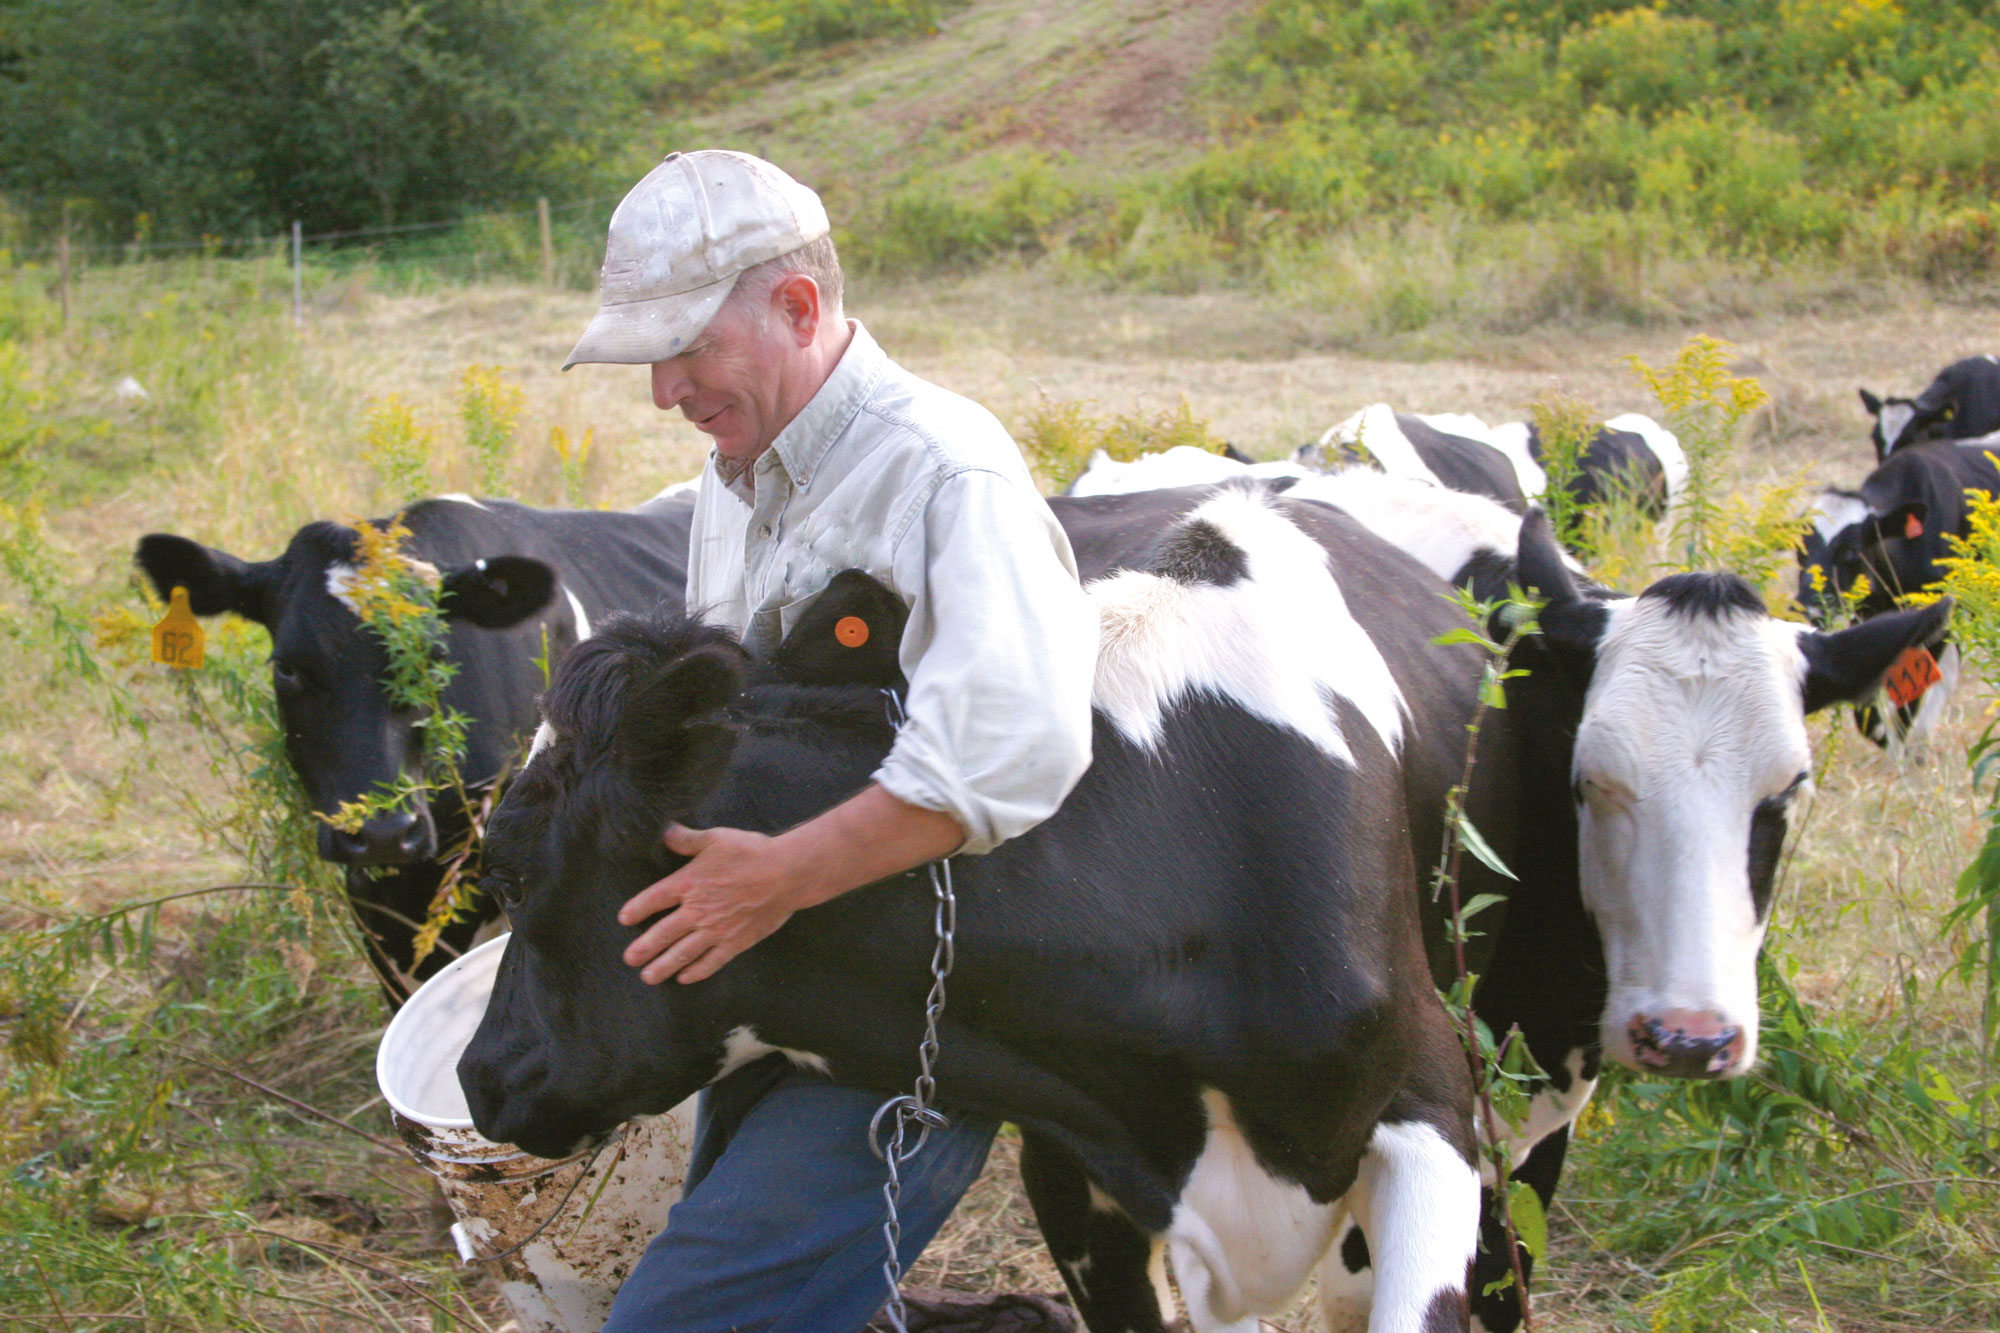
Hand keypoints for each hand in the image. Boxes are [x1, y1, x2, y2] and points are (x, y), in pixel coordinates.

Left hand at [618, 824, 815, 984]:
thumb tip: (665, 832)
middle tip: (630, 960)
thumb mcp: (716, 839)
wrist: (786, 874)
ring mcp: (716, 929)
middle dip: (643, 948)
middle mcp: (697, 910)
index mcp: (688, 883)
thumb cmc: (752, 852)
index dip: (636, 909)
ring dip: (663, 966)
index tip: (625, 918)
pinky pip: (711, 961)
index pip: (653, 899)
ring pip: (682, 953)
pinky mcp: (736, 942)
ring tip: (648, 977)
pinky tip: (685, 978)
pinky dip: (697, 971)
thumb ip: (687, 839)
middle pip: (662, 933)